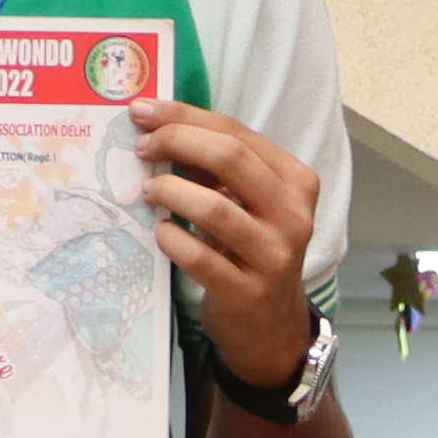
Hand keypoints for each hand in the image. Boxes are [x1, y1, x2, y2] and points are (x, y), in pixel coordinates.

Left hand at [138, 99, 318, 392]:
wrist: (271, 325)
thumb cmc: (251, 251)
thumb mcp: (250, 204)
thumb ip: (220, 169)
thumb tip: (160, 129)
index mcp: (296, 181)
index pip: (238, 132)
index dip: (185, 117)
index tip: (144, 111)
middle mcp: (293, 214)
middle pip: (230, 158)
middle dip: (176, 142)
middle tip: (142, 147)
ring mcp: (274, 255)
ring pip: (214, 208)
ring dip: (171, 191)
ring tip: (148, 190)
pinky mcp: (248, 292)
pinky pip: (200, 258)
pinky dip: (173, 240)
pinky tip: (161, 233)